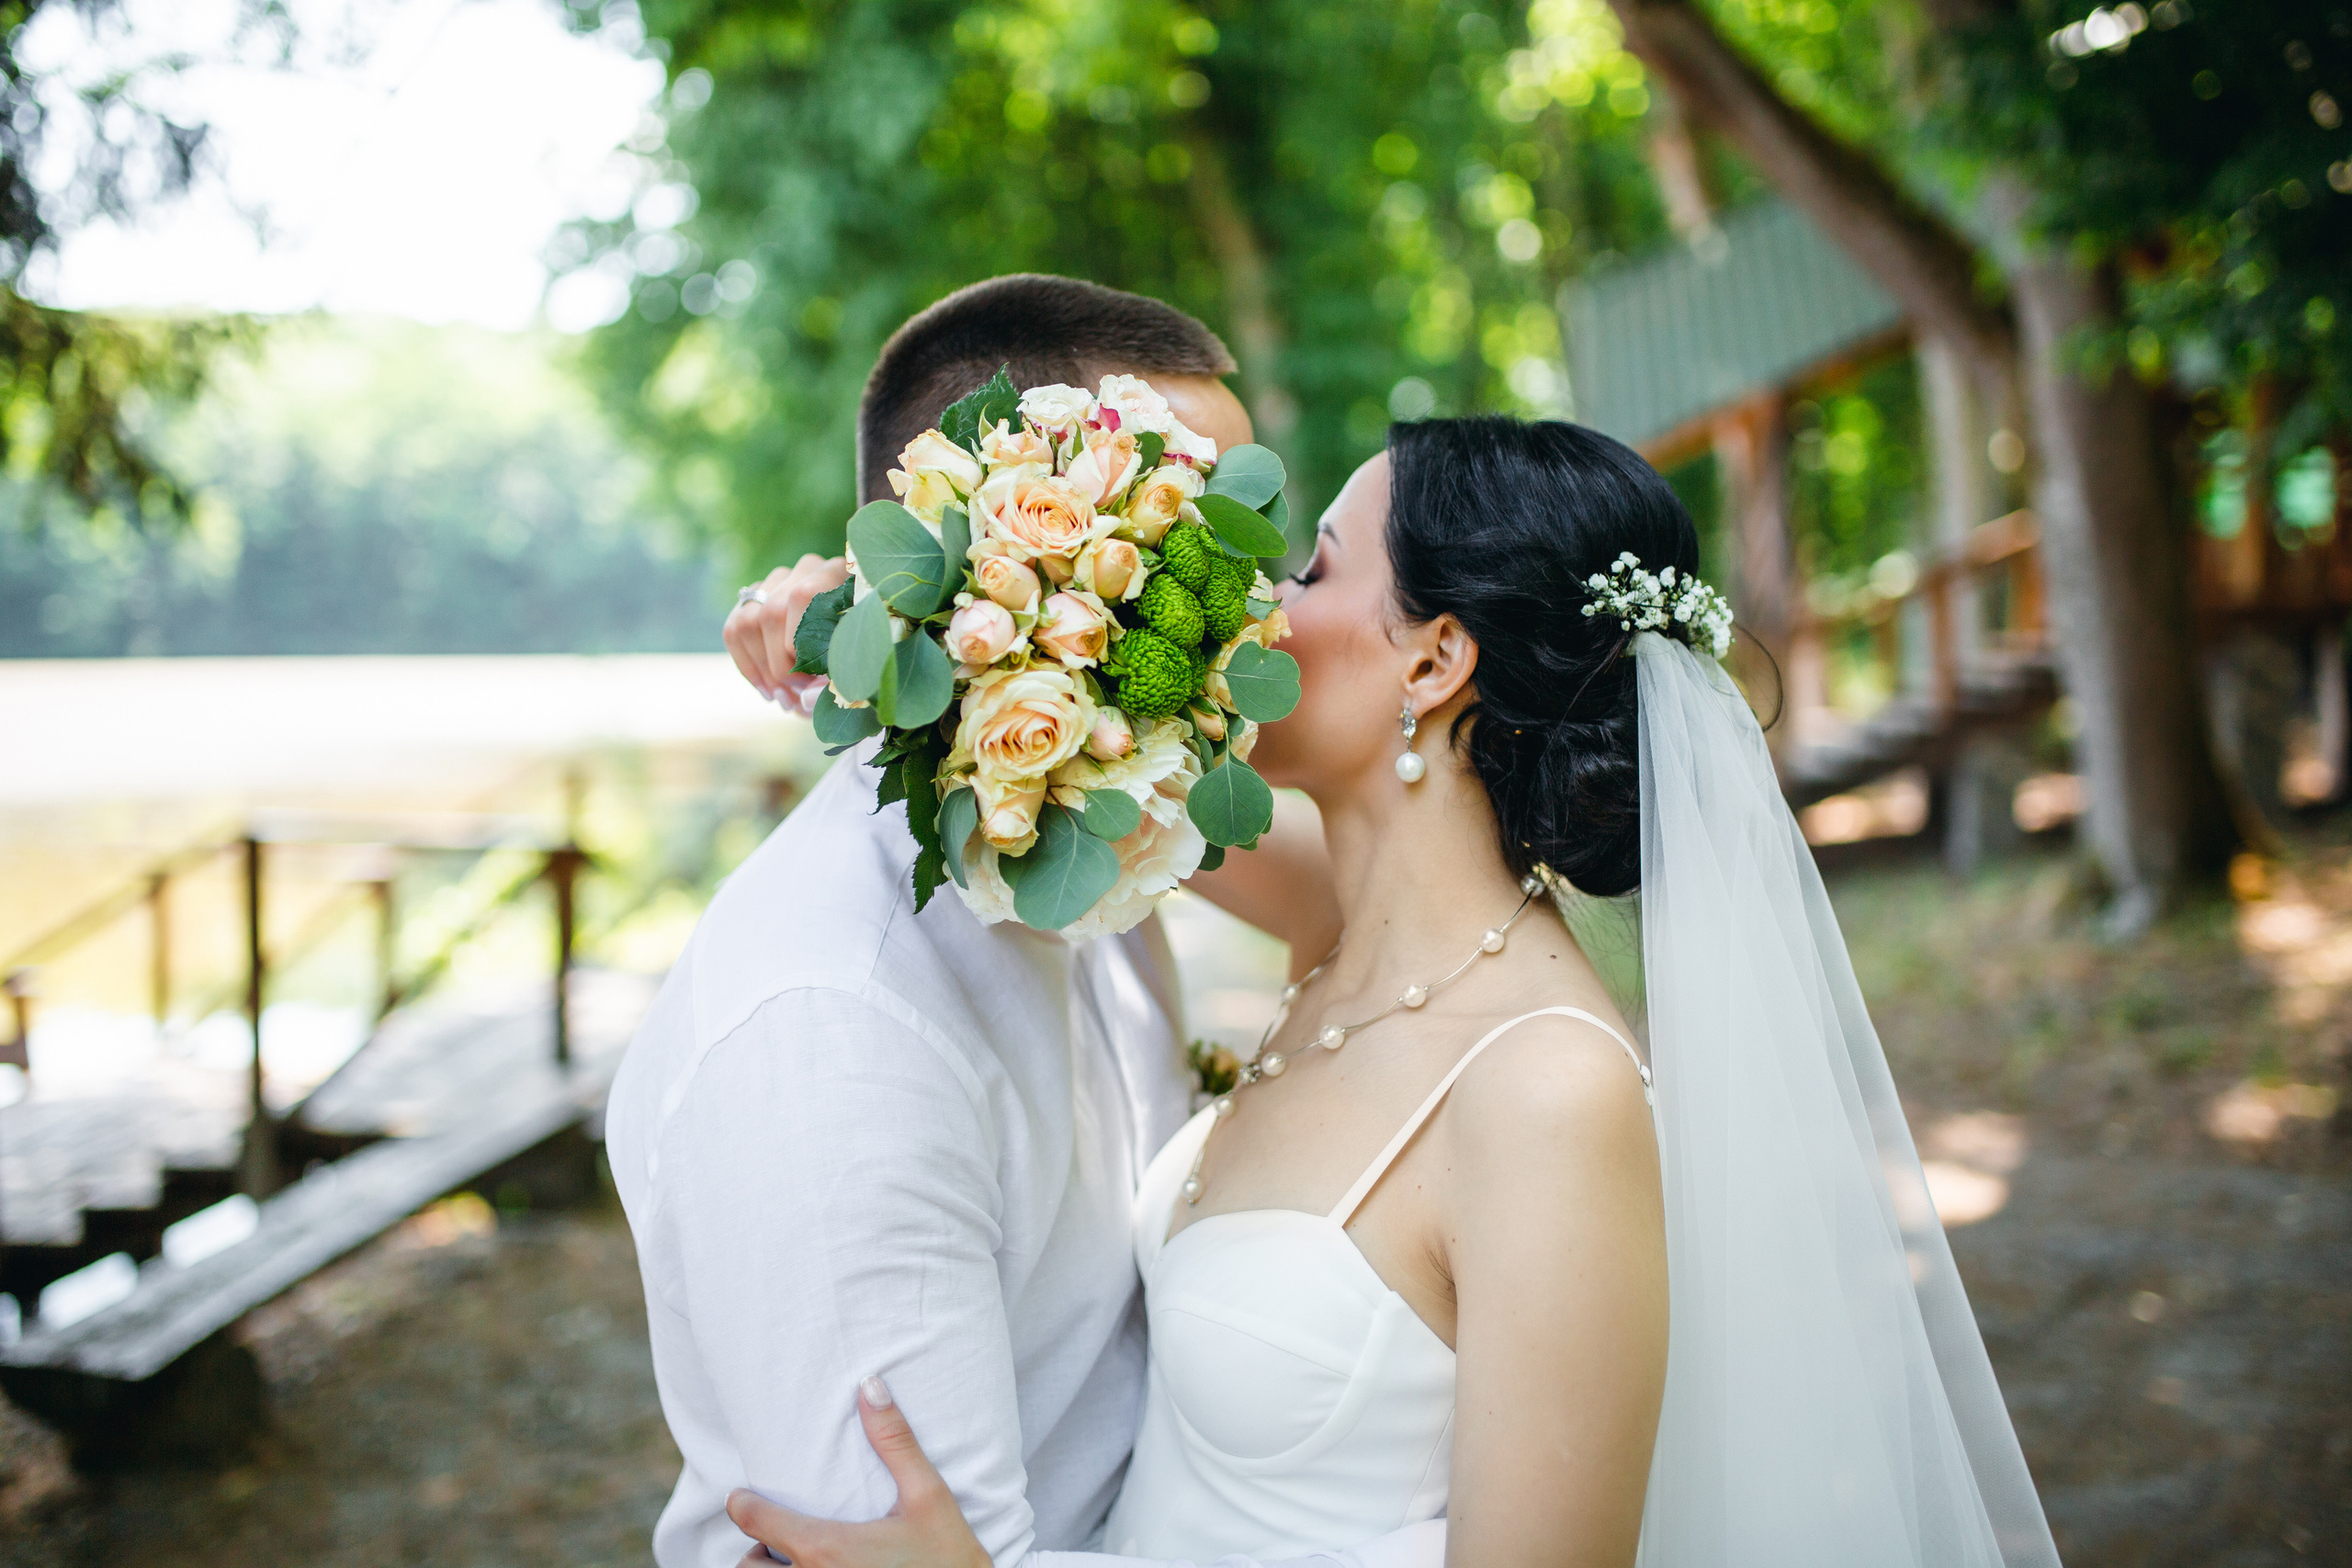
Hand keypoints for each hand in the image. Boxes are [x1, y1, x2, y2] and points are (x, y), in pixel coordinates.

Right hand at [726, 554, 851, 717]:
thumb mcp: (859, 672)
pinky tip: (767, 690)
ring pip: (747, 621)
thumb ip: (838, 684)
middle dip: (779, 664)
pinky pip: (733, 630)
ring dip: (761, 668)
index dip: (798, 643)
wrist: (849, 661)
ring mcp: (777, 581)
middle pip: (772, 611)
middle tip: (796, 695)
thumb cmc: (861, 663)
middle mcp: (807, 568)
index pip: (803, 597)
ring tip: (784, 698)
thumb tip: (805, 700)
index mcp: (841, 574)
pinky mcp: (755, 599)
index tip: (811, 680)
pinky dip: (747, 666)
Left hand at [727, 1378, 990, 1567]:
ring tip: (801, 1558)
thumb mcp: (929, 1497)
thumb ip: (895, 1443)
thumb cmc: (949, 1560)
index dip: (744, 1505)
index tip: (743, 1497)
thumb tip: (871, 1386)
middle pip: (750, 1566)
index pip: (755, 1522)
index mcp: (826, 1548)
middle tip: (777, 1535)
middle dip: (757, 1550)